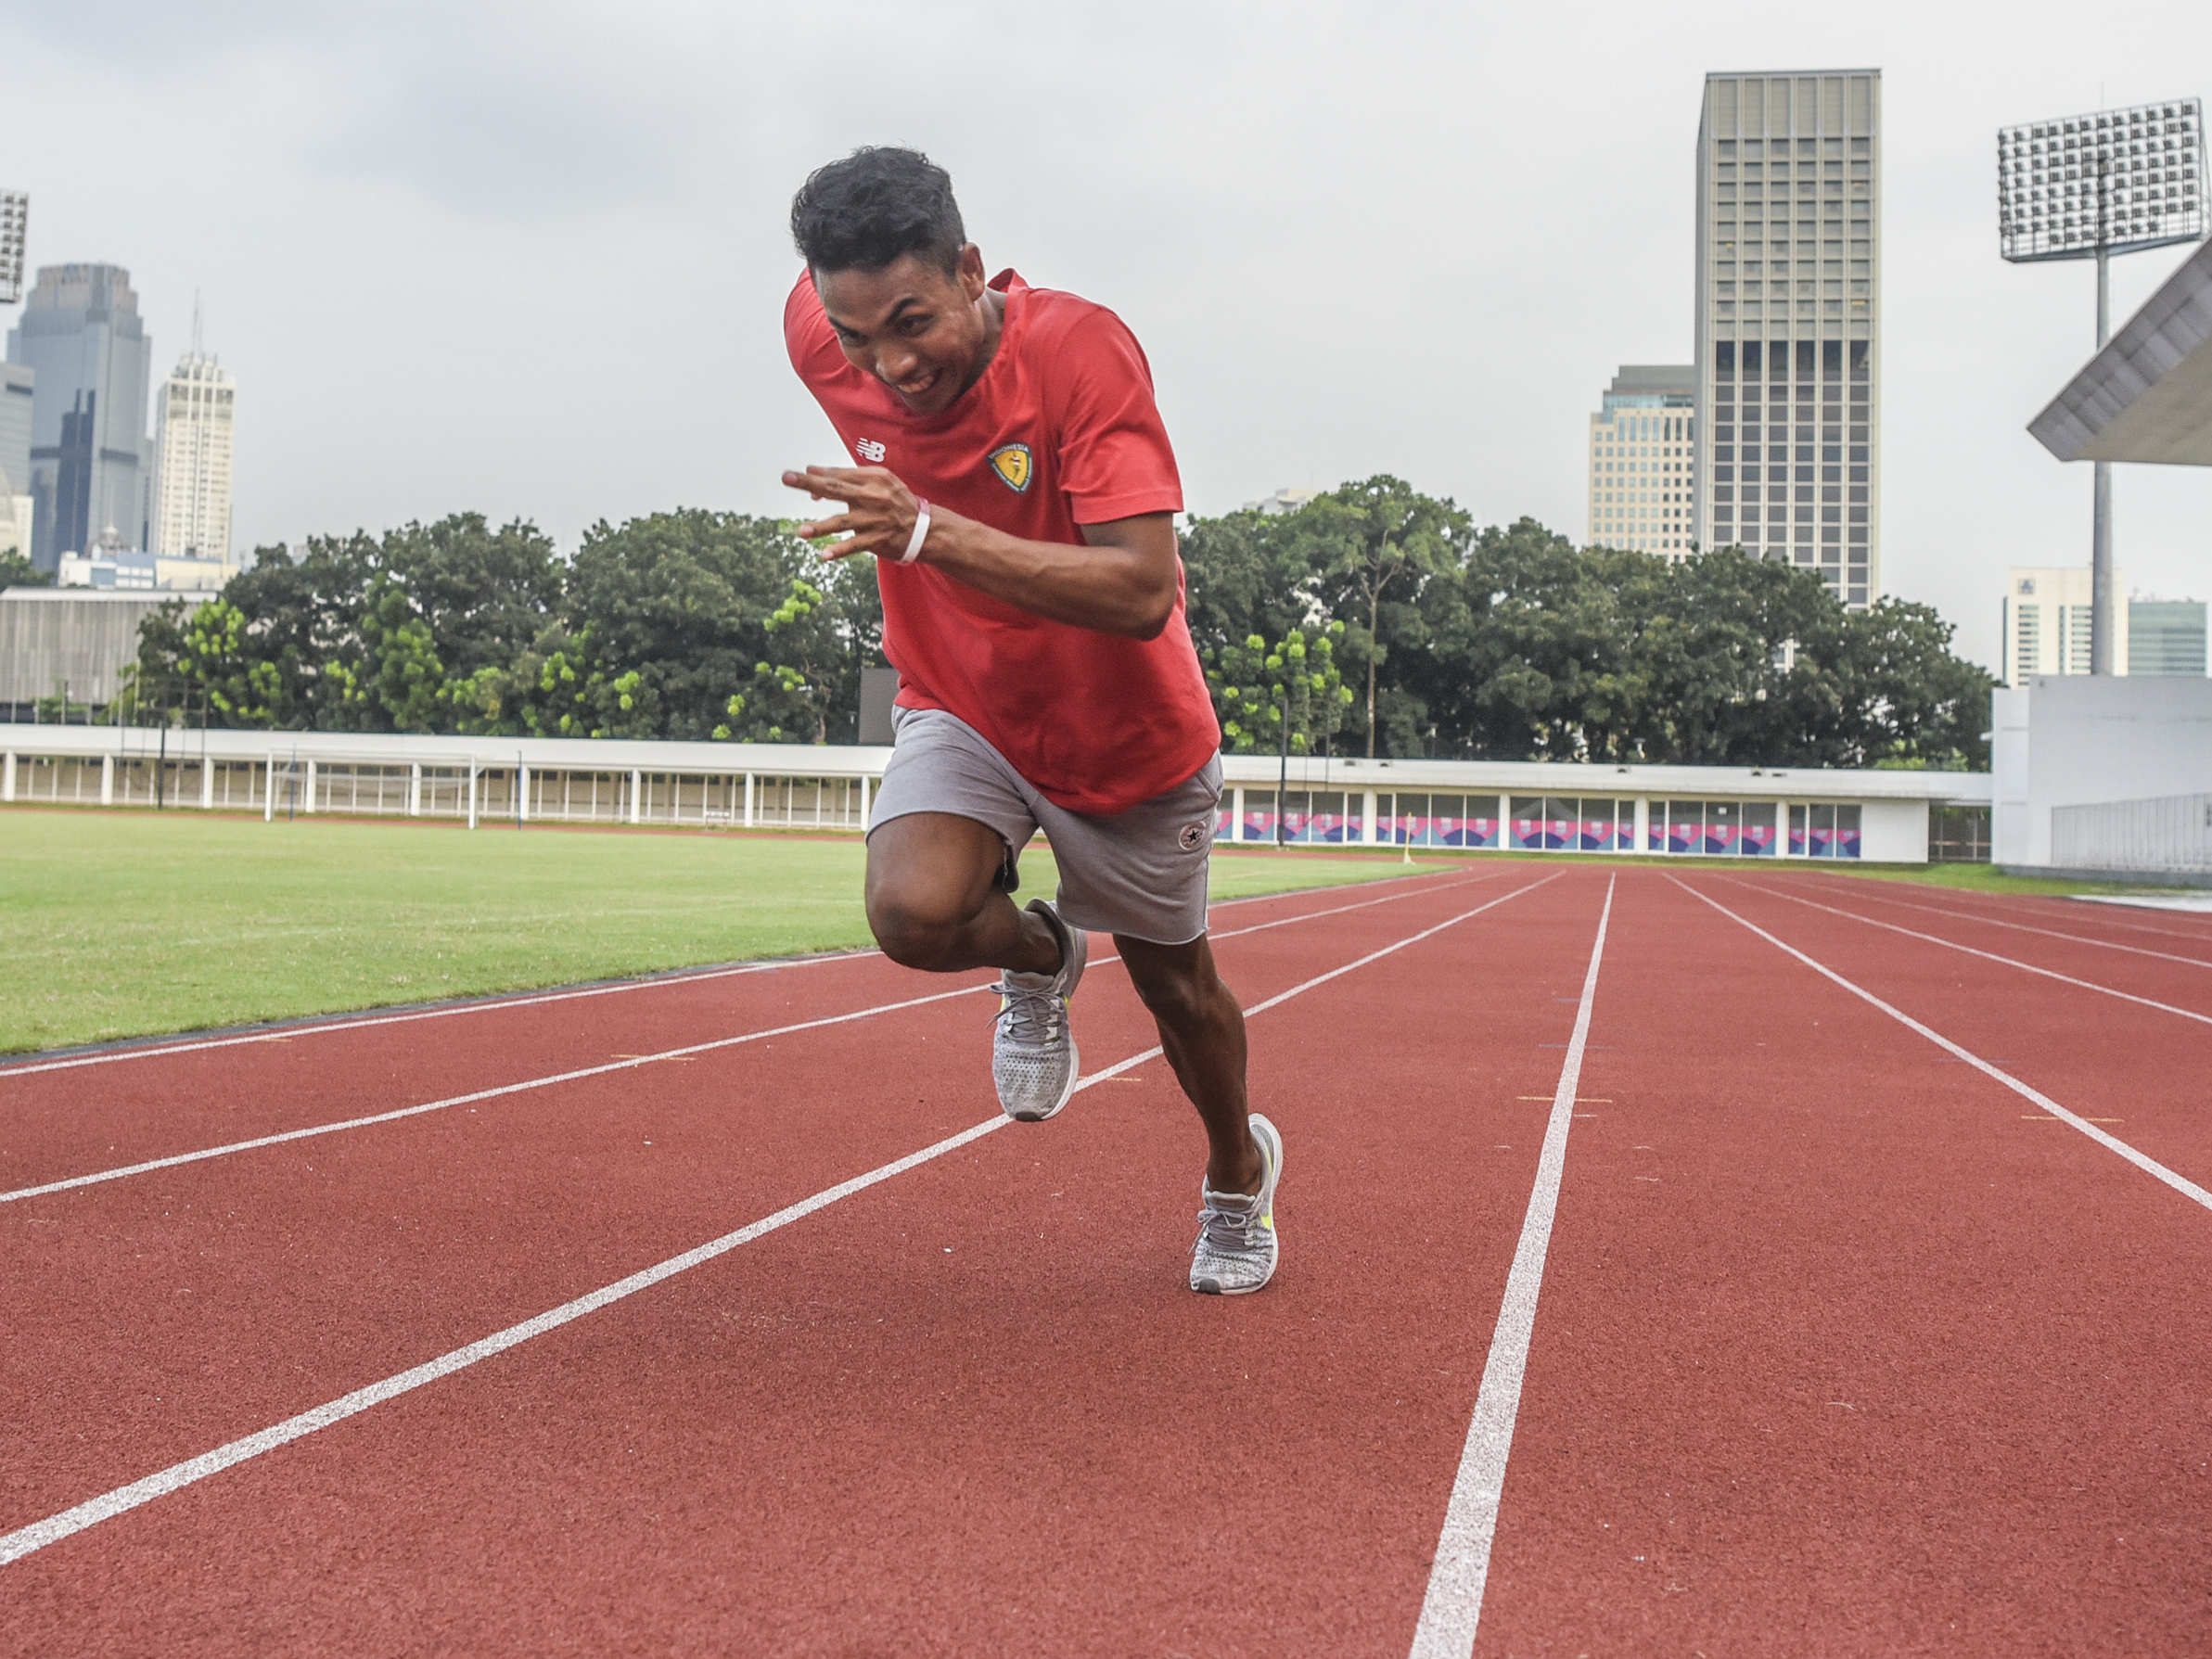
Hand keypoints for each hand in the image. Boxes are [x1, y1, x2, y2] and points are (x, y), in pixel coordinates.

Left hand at [780, 464, 923, 561]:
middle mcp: (873, 496)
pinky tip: (825, 555)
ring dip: (821, 527)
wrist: (924, 529)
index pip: (839, 474)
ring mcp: (874, 519)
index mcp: (874, 477)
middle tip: (786, 478)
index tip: (796, 477)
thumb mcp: (879, 481)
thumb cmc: (895, 502)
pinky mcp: (876, 539)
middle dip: (809, 483)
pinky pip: (854, 545)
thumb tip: (813, 470)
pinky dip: (840, 550)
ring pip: (842, 522)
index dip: (817, 477)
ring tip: (801, 532)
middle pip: (835, 488)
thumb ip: (848, 475)